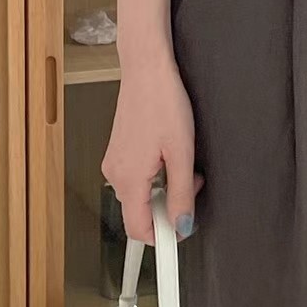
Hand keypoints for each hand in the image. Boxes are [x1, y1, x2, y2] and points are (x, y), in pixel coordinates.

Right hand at [102, 44, 202, 243]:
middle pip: (141, 213)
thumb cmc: (162, 101)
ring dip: (165, 188)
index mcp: (128, 179)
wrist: (146, 68)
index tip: (180, 236)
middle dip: (170, 207)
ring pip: (141, 194)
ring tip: (183, 161)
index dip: (162, 238)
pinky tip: (169, 153)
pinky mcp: (118, 151)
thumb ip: (181, 194)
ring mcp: (114, 161)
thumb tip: (181, 224)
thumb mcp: (181, 152)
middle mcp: (115, 173)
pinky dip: (156, 175)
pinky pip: (137, 177)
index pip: (139, 230)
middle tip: (191, 183)